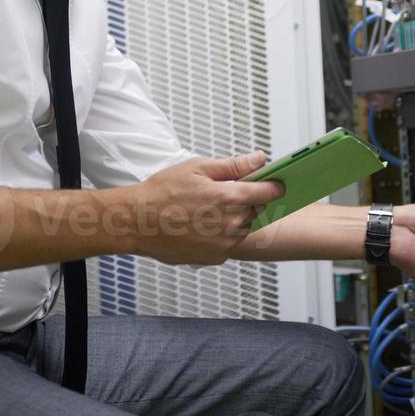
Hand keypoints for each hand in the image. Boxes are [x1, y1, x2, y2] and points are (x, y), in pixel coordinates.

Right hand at [131, 152, 283, 265]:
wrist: (137, 221)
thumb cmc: (162, 192)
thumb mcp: (198, 168)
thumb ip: (234, 165)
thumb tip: (259, 158)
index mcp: (229, 197)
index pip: (267, 192)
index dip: (274, 185)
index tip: (277, 183)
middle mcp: (230, 223)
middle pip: (257, 210)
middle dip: (248, 200)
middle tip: (227, 193)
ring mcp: (224, 243)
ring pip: (244, 228)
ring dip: (236, 218)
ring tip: (209, 209)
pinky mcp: (215, 257)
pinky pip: (230, 243)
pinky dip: (223, 234)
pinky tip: (202, 224)